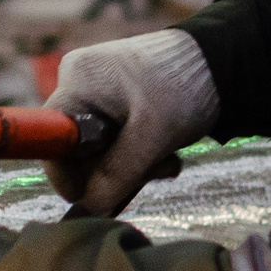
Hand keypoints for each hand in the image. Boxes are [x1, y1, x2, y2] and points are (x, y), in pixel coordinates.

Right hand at [41, 29, 220, 216]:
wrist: (222, 60)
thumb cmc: (185, 86)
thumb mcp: (152, 137)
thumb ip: (117, 175)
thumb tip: (90, 210)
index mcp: (77, 82)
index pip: (49, 141)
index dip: (67, 175)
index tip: (95, 194)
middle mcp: (78, 81)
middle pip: (76, 149)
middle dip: (113, 171)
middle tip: (152, 172)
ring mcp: (95, 89)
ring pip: (98, 149)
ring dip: (132, 165)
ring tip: (166, 161)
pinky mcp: (113, 97)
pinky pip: (113, 138)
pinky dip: (137, 152)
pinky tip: (165, 151)